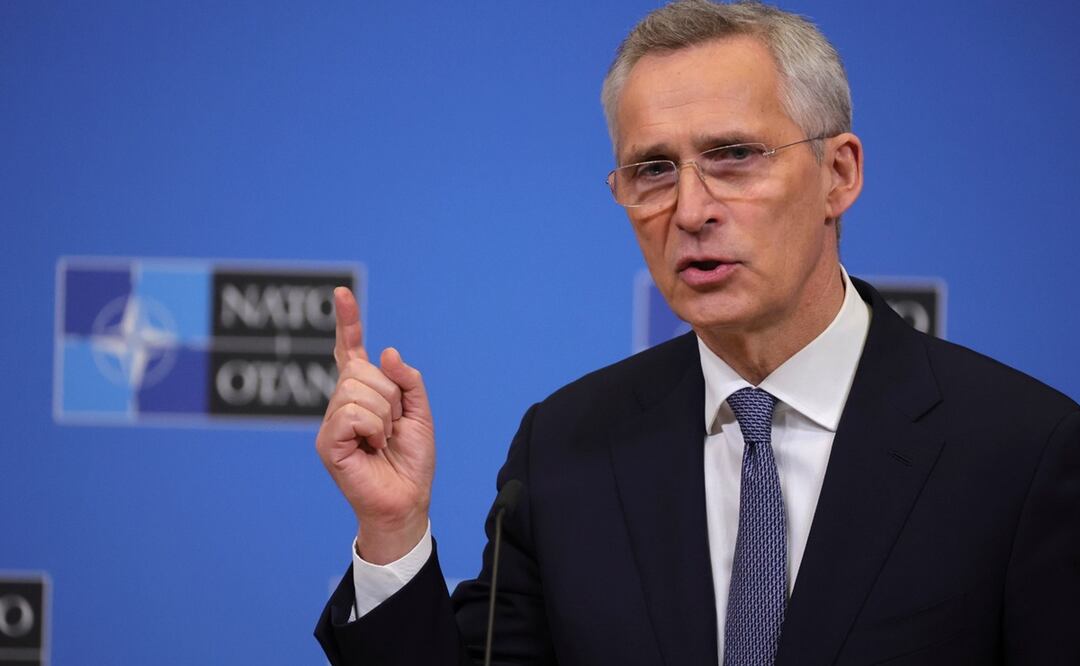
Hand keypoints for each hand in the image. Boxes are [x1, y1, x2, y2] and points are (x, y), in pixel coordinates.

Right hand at [315, 286, 434, 563]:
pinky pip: (352, 414)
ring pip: (358, 390)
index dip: (348, 322)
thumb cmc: (411, 459)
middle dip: (391, 395)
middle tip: (394, 425)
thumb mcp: (420, 413)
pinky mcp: (328, 443)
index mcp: (364, 392)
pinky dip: (373, 428)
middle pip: (362, 370)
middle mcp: (343, 403)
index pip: (352, 351)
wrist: (408, 499)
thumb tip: (385, 352)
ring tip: (383, 439)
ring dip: (384, 415)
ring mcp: (332, 422)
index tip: (342, 294)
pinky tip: (373, 446)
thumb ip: (408, 380)